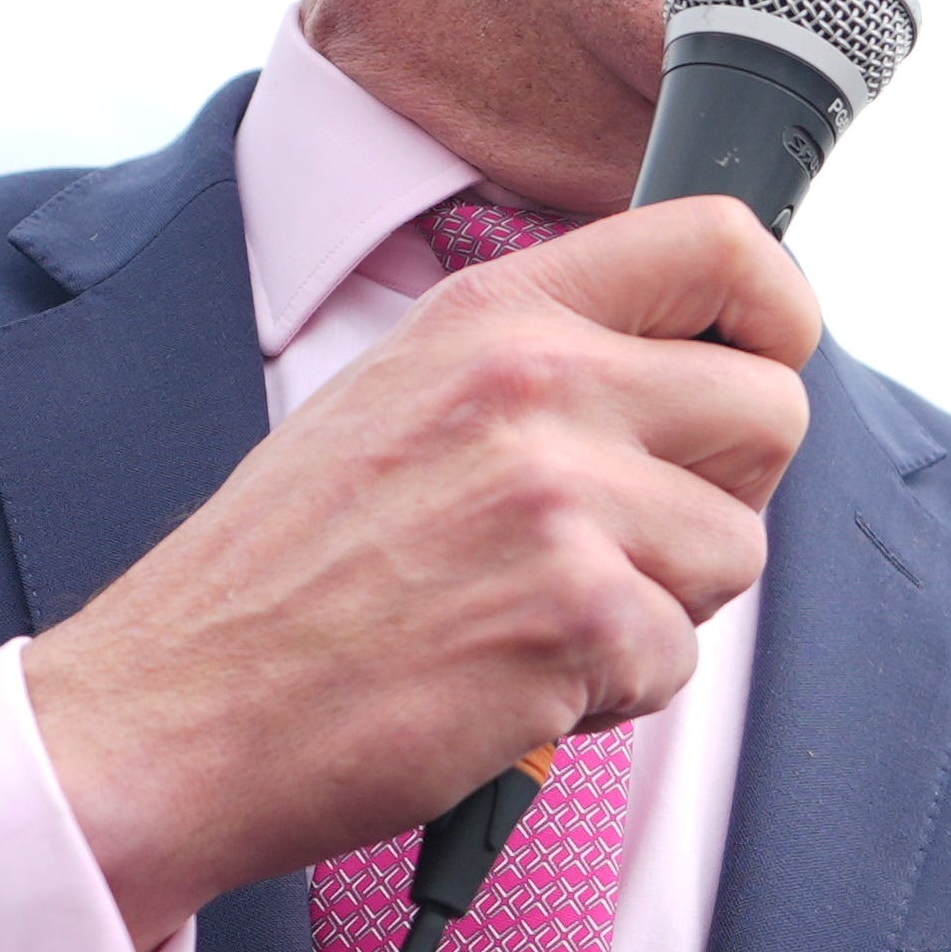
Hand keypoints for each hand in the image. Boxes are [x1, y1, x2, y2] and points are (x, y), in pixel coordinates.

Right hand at [24, 197, 815, 947]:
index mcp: (494, 310)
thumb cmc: (283, 577)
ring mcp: (557, 495)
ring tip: (535, 619)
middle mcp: (535, 380)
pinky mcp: (574, 614)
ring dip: (660, 608)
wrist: (174, 708)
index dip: (777, 314)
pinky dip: (611, 694)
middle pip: (771, 408)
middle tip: (625, 545)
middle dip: (723, 494)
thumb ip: (539, 362)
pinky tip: (509, 680)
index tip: (758, 367)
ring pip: (736, 550)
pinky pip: (679, 657)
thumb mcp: (400, 397)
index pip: (723, 243)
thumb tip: (692, 364)